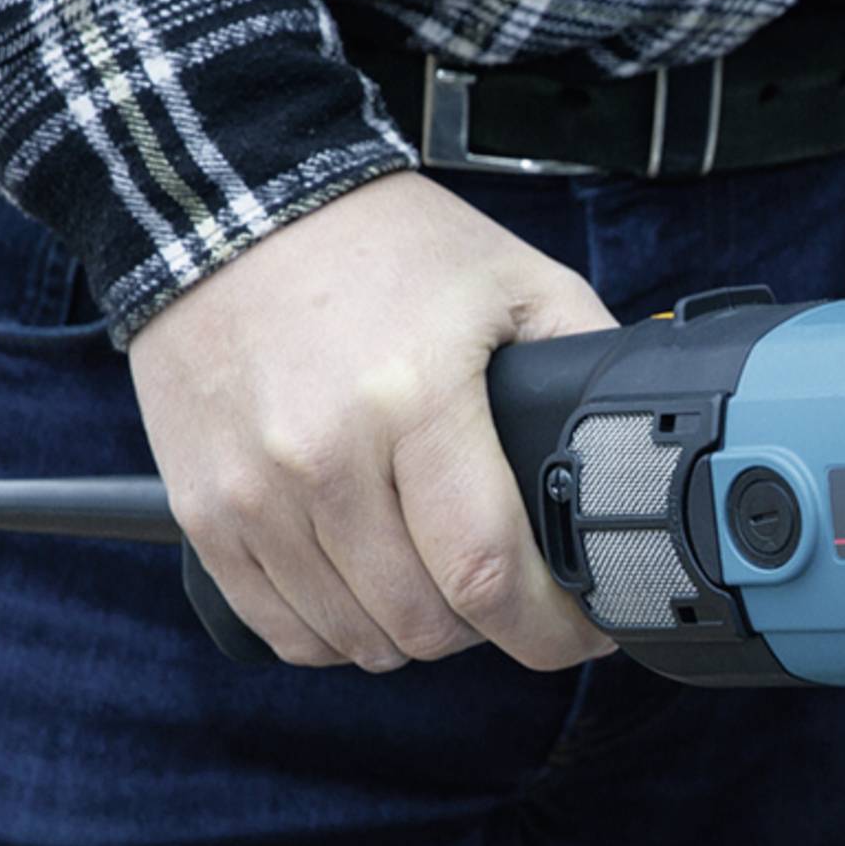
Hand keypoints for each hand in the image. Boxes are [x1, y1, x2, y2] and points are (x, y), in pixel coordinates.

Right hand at [130, 169, 617, 669]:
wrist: (227, 207)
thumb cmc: (380, 245)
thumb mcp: (515, 280)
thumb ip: (587, 361)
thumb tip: (641, 443)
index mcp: (416, 399)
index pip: (488, 571)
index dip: (549, 628)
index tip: (580, 631)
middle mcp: (324, 456)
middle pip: (426, 621)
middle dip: (489, 626)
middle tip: (511, 591)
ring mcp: (254, 492)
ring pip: (358, 638)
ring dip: (414, 631)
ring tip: (440, 582)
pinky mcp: (203, 512)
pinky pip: (283, 629)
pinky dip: (337, 631)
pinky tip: (369, 589)